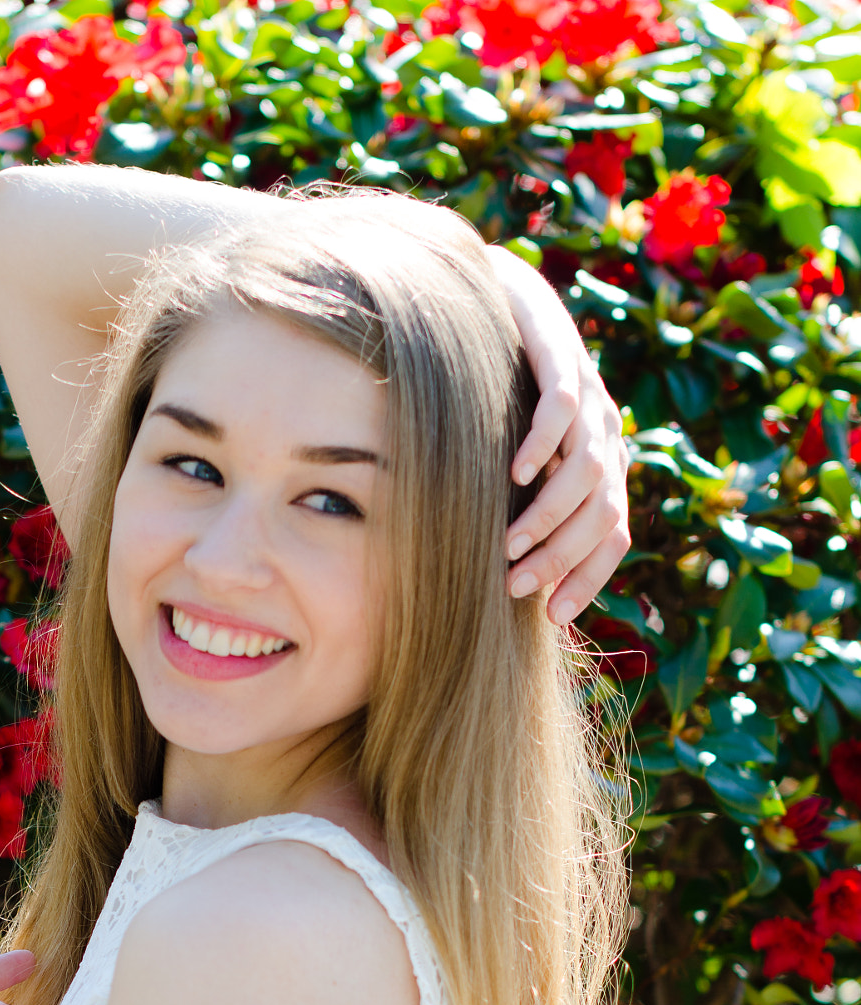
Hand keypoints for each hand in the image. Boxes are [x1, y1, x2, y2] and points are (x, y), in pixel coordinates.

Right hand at [487, 246, 630, 625]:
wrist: (489, 292)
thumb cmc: (491, 390)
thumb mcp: (508, 460)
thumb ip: (517, 504)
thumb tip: (503, 579)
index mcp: (600, 462)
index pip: (612, 533)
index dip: (588, 577)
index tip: (551, 615)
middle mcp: (604, 430)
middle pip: (602, 511)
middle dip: (561, 559)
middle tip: (515, 587)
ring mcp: (587, 390)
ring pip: (587, 470)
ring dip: (549, 517)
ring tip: (510, 545)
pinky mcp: (559, 349)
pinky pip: (562, 406)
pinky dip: (542, 445)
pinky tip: (514, 472)